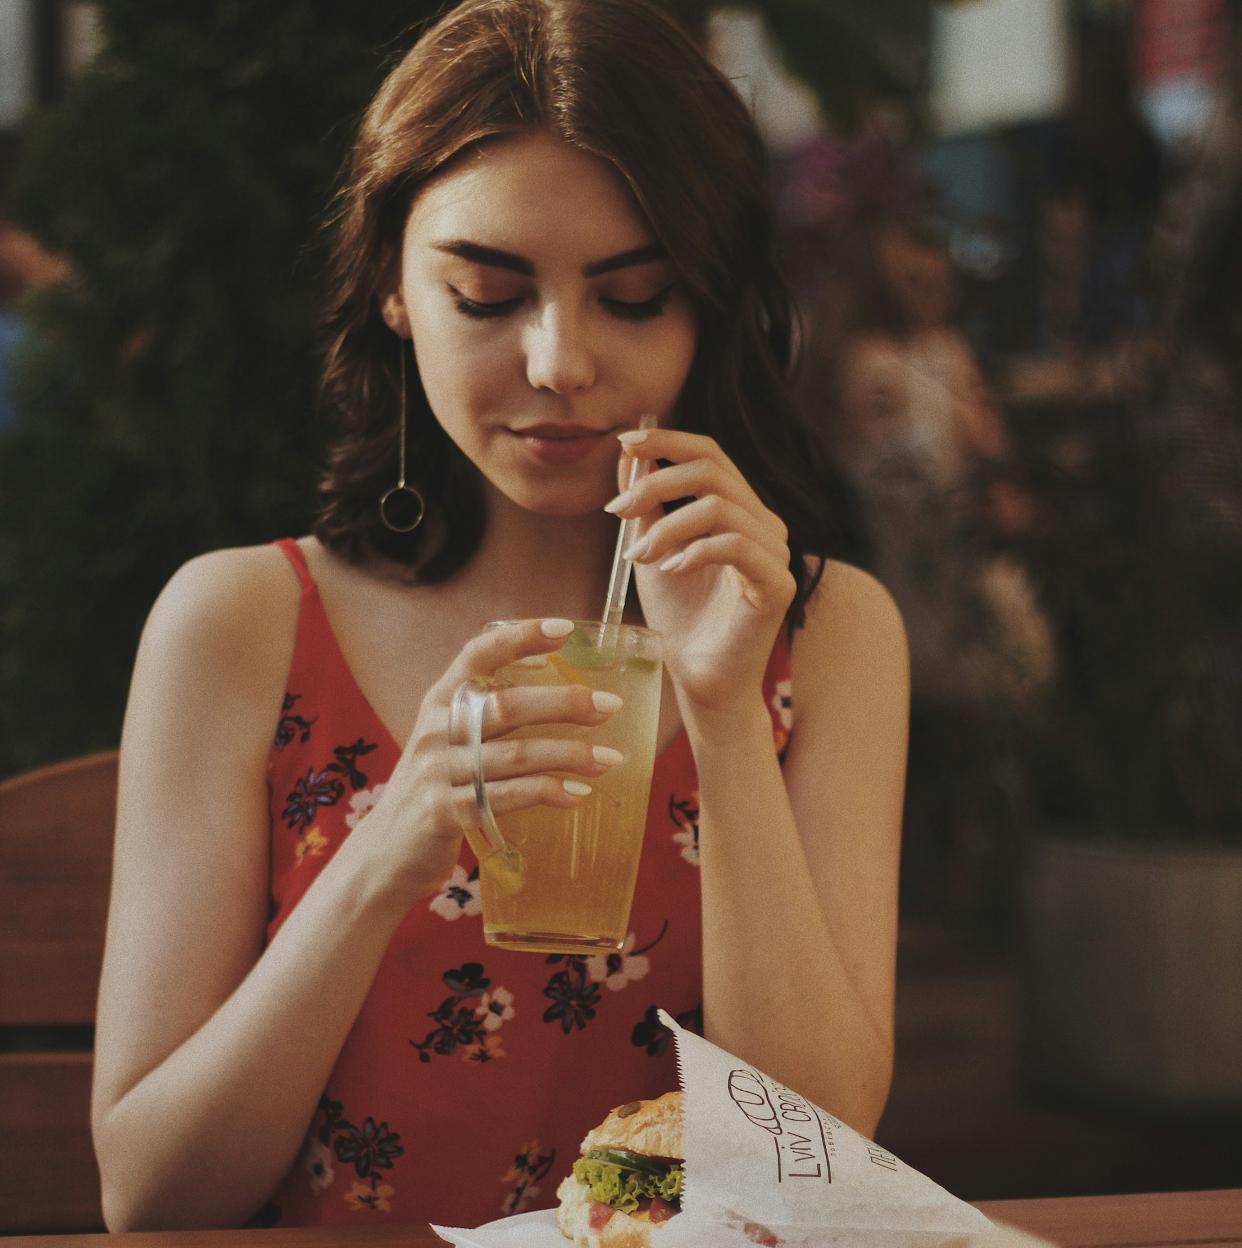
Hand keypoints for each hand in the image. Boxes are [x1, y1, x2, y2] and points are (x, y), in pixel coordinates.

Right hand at [363, 619, 621, 895]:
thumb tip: (566, 698)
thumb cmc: (436, 788)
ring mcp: (437, 773)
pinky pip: (507, 797)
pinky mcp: (444, 814)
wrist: (385, 853)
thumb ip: (489, 718)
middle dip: (564, 704)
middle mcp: (435, 731)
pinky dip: (548, 792)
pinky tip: (577, 794)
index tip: (565, 629)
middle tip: (610, 707)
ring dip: (569, 755)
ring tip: (608, 760)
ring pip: (515, 755)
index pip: (478, 655)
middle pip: (507, 706)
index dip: (519, 638)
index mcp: (439, 702)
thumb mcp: (450, 742)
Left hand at [607, 428, 794, 713]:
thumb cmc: (679, 616)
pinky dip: (694, 551)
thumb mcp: (651, 548)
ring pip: (719, 508)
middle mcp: (764, 524)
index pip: (710, 455)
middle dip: (656, 482)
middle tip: (616, 510)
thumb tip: (628, 453)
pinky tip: (670, 570)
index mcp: (739, 510)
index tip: (624, 442)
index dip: (668, 440)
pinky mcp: (776, 584)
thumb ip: (645, 503)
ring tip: (639, 555)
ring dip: (667, 526)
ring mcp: (775, 553)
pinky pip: (735, 545)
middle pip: (713, 471)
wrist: (699, 677)